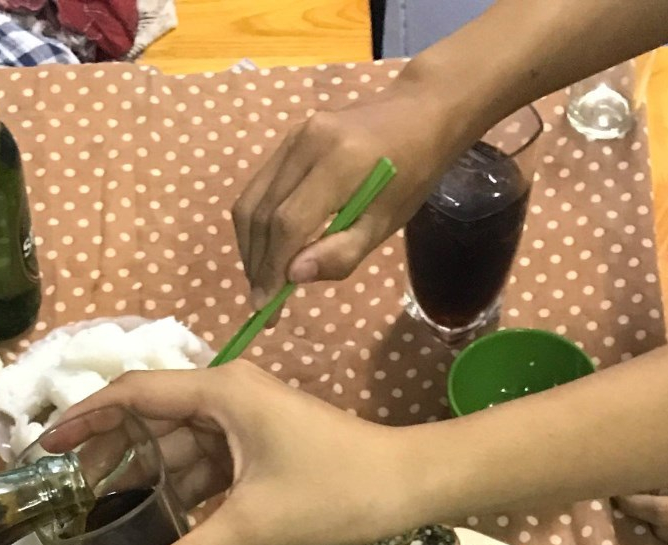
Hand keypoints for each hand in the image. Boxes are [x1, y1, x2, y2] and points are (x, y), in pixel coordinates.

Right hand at [47, 367, 420, 544]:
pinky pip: (206, 464)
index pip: (133, 394)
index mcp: (220, 393)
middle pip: (150, 421)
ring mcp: (245, 422)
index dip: (84, 418)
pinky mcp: (260, 447)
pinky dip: (181, 490)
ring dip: (144, 477)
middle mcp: (227, 396)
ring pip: (178, 446)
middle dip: (110, 456)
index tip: (46, 446)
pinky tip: (156, 522)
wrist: (407, 485)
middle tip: (67, 496)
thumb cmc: (335, 489)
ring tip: (100, 514)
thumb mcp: (252, 526)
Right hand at [232, 74, 468, 300]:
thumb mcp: (384, 223)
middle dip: (256, 263)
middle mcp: (307, 143)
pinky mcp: (289, 138)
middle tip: (262, 300)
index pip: (288, 224)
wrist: (417, 113)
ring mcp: (293, 136)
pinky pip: (259, 187)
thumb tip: (293, 276)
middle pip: (262, 214)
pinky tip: (267, 249)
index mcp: (339, 163)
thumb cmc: (411, 173)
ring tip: (261, 279)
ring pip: (251, 200)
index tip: (266, 308)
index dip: (272, 269)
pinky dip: (257, 224)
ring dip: (250, 246)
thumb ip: (341, 253)